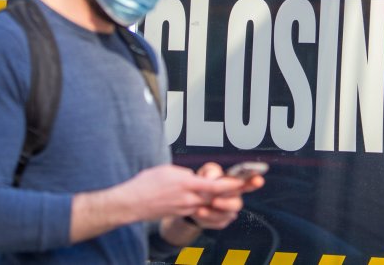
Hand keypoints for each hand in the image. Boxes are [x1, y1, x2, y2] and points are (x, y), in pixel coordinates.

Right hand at [116, 163, 237, 222]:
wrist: (131, 204)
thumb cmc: (146, 184)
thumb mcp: (168, 170)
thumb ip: (186, 174)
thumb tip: (196, 178)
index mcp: (186, 185)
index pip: (214, 186)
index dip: (231, 184)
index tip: (243, 181)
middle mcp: (188, 199)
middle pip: (217, 196)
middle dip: (235, 190)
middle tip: (252, 183)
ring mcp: (185, 208)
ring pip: (209, 201)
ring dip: (222, 196)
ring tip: (236, 189)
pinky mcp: (181, 212)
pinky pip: (199, 206)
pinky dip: (208, 202)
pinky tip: (214, 199)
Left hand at [189, 162, 264, 229]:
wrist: (192, 200)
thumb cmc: (203, 182)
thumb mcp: (205, 173)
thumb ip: (210, 171)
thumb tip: (212, 177)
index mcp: (234, 184)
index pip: (248, 182)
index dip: (254, 181)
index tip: (259, 180)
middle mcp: (235, 198)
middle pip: (237, 204)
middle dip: (227, 203)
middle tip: (214, 201)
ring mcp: (229, 212)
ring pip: (227, 215)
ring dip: (213, 213)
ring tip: (200, 209)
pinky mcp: (222, 222)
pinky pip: (217, 222)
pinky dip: (206, 218)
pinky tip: (198, 213)